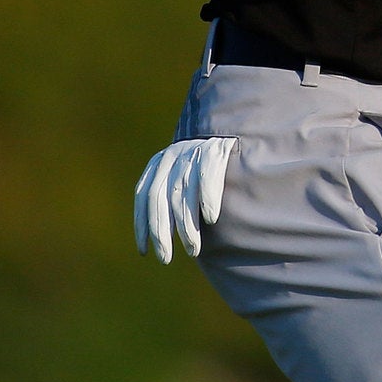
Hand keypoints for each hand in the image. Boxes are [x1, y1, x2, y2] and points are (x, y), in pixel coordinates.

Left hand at [134, 136, 236, 262]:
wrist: (239, 124)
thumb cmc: (213, 160)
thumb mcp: (186, 172)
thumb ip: (173, 193)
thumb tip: (164, 234)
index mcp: (160, 162)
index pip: (143, 196)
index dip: (142, 224)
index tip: (144, 251)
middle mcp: (172, 156)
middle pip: (159, 198)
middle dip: (161, 232)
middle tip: (165, 257)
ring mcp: (193, 152)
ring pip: (182, 194)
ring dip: (186, 226)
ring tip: (192, 249)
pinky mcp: (215, 149)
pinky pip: (207, 178)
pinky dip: (207, 199)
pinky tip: (210, 220)